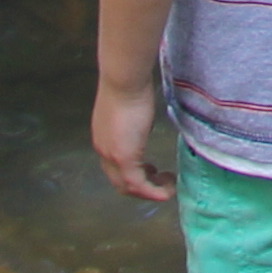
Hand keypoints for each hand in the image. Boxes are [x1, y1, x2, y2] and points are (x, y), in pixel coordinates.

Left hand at [92, 77, 173, 203]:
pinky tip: (167, 190)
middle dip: (142, 187)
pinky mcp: (124, 157)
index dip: (134, 174)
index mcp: (104, 139)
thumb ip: (135, 123)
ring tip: (167, 185)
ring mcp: (112, 156)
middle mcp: (104, 151)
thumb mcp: (132, 109)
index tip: (152, 171)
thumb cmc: (130, 85)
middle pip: (119, 182)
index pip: (115, 167)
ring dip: (149, 191)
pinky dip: (153, 192)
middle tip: (161, 182)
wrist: (124, 80)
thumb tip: (144, 125)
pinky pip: (138, 184)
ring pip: (127, 187)